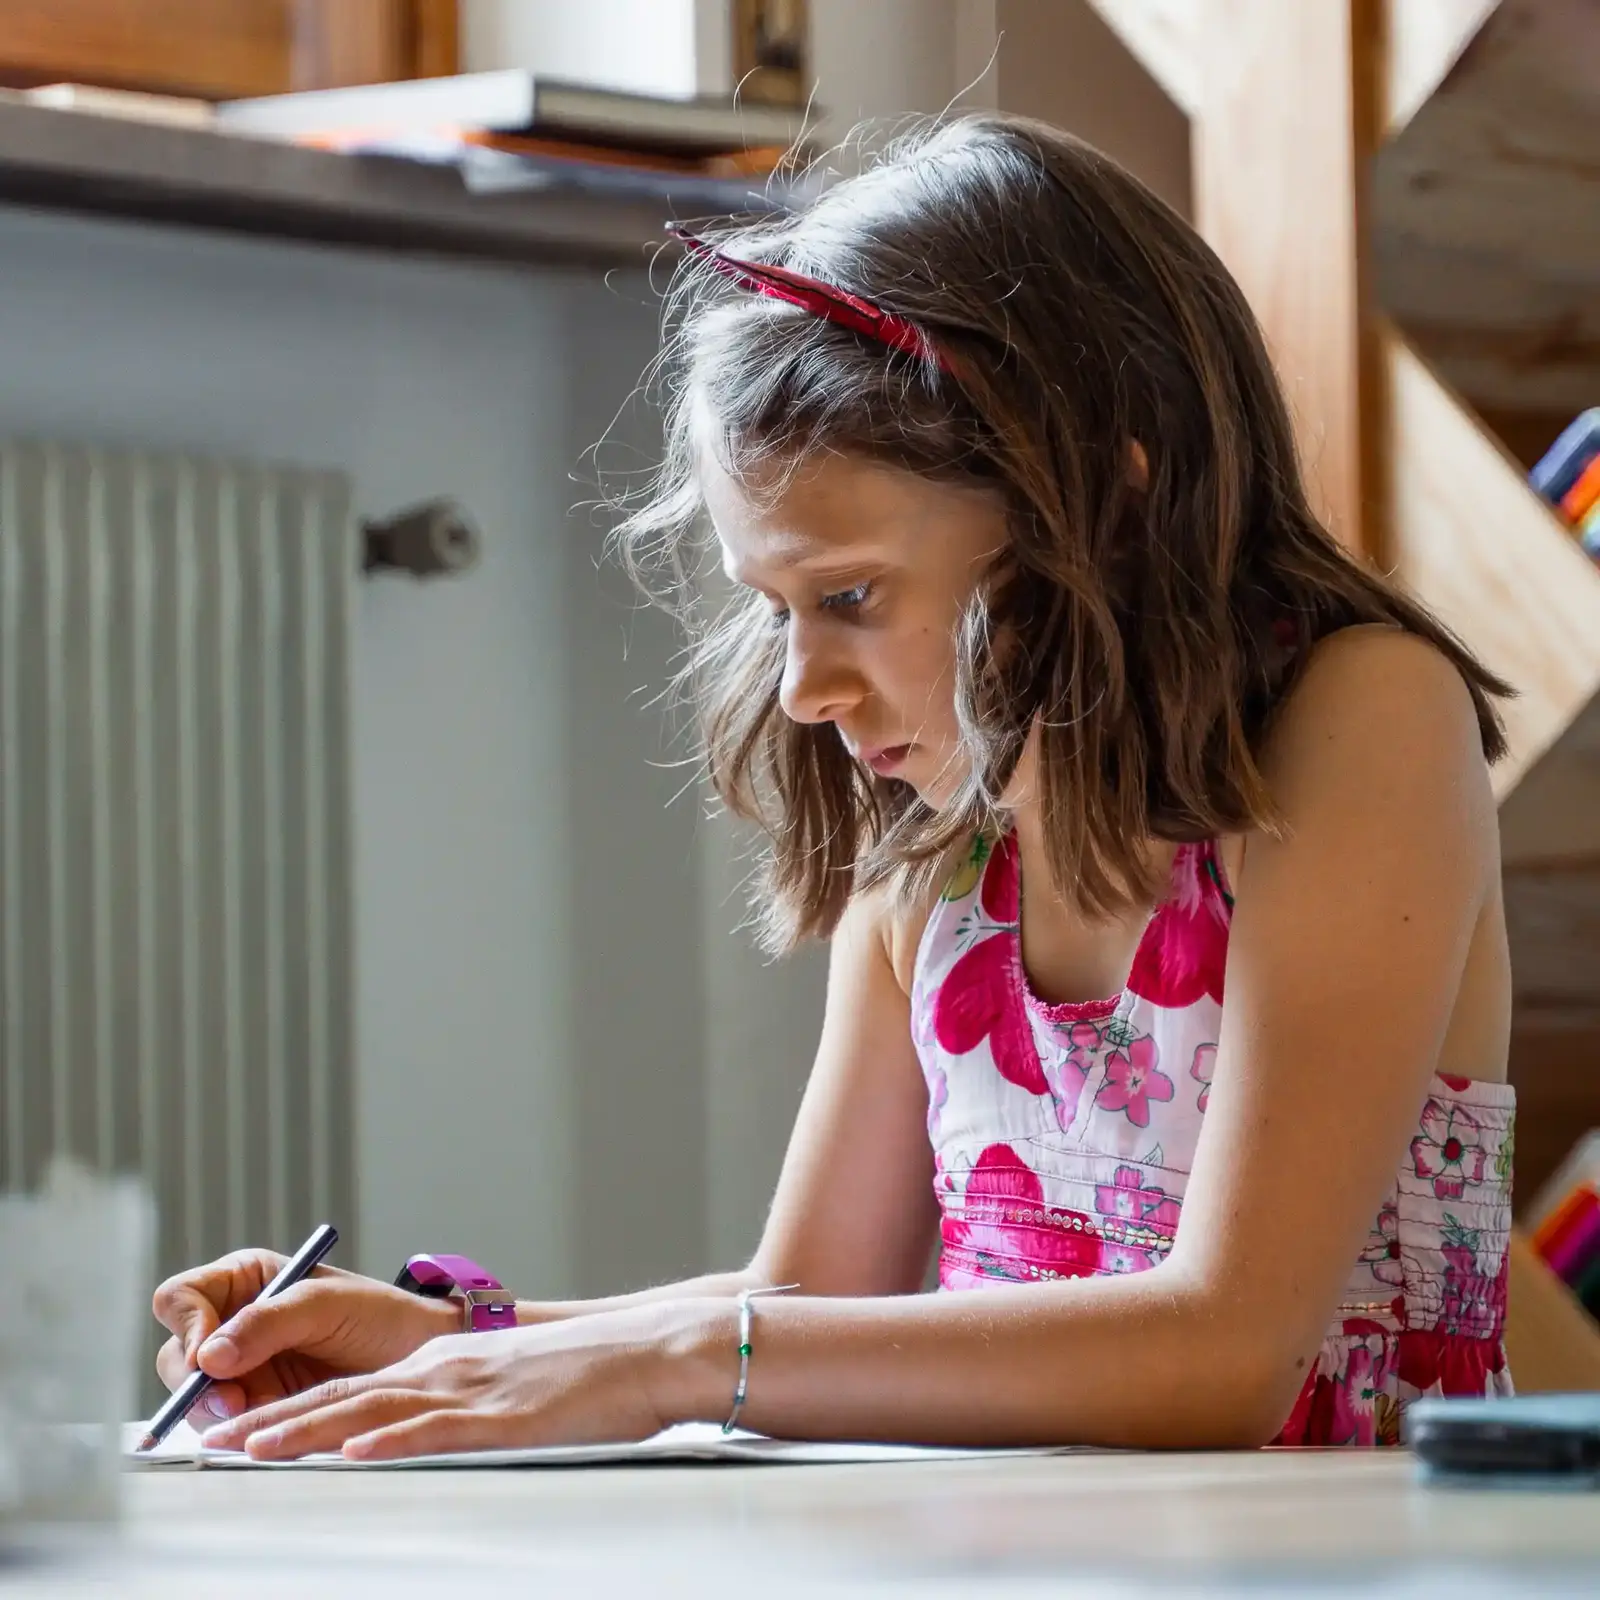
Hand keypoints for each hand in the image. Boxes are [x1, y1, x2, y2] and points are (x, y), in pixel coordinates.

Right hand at [153, 1250, 457, 1424]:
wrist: (417, 1357)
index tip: (207, 1358)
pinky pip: (228, 1425)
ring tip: (259, 1413)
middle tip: (234, 1400)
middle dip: (197, 1383)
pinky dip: (241, 1431)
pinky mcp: (257, 1407)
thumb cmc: (379, 1314)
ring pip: (195, 1397)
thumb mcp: (326, 1304)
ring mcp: (242, 1370)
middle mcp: (233, 1324)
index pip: (181, 1298)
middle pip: (177, 1355)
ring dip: (219, 1412)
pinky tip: (268, 1429)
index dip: (185, 1326)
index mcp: (245, 1282)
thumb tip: (208, 1358)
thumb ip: (267, 1322)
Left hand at [197, 1302, 728, 1461]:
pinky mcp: (508, 1416)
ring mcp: (476, 1391)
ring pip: (378, 1411)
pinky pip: (439, 1429)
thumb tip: (428, 1434)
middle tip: (215, 1445)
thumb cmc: (591, 1376)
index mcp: (447, 1364)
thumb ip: (466, 1405)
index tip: (237, 1435)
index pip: (351, 1390)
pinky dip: (392, 1439)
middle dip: (276, 1423)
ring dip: (311, 1432)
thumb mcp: (513, 1386)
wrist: (650, 1351)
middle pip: (346, 1397)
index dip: (289, 1412)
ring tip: (257, 1450)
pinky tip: (356, 1450)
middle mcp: (448, 1370)